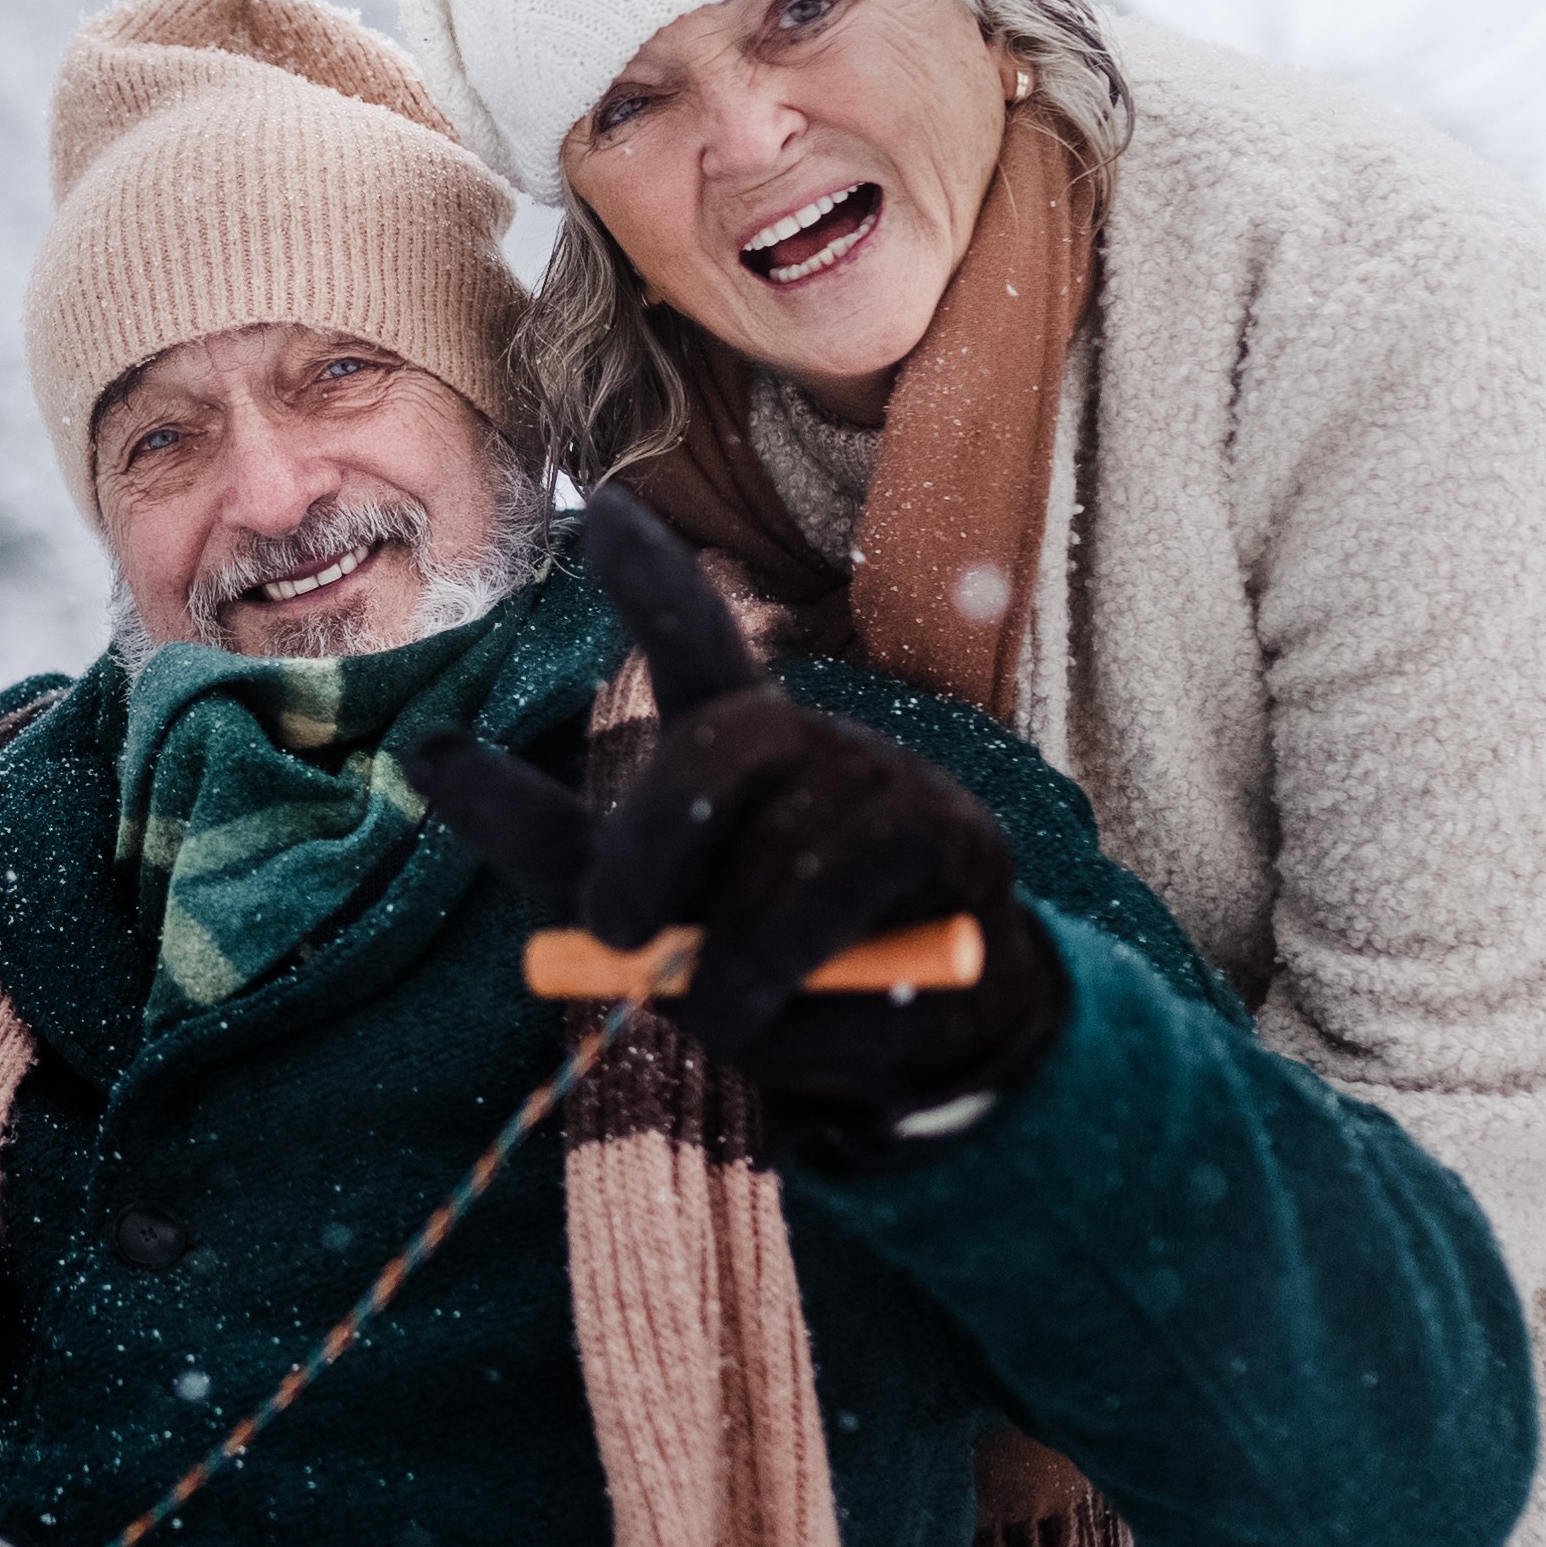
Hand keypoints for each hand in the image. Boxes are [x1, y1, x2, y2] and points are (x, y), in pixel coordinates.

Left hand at [410, 487, 1069, 1166]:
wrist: (933, 1034)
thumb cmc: (786, 977)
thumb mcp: (675, 952)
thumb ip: (611, 926)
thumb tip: (598, 925)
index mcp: (732, 750)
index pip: (692, 646)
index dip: (652, 583)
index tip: (603, 512)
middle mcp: (805, 741)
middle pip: (711, 748)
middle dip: (647, 846)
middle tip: (618, 933)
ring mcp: (880, 777)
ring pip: (772, 854)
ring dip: (733, 958)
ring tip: (728, 1014)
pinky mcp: (946, 834)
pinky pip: (842, 897)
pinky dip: (811, 970)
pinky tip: (836, 1000)